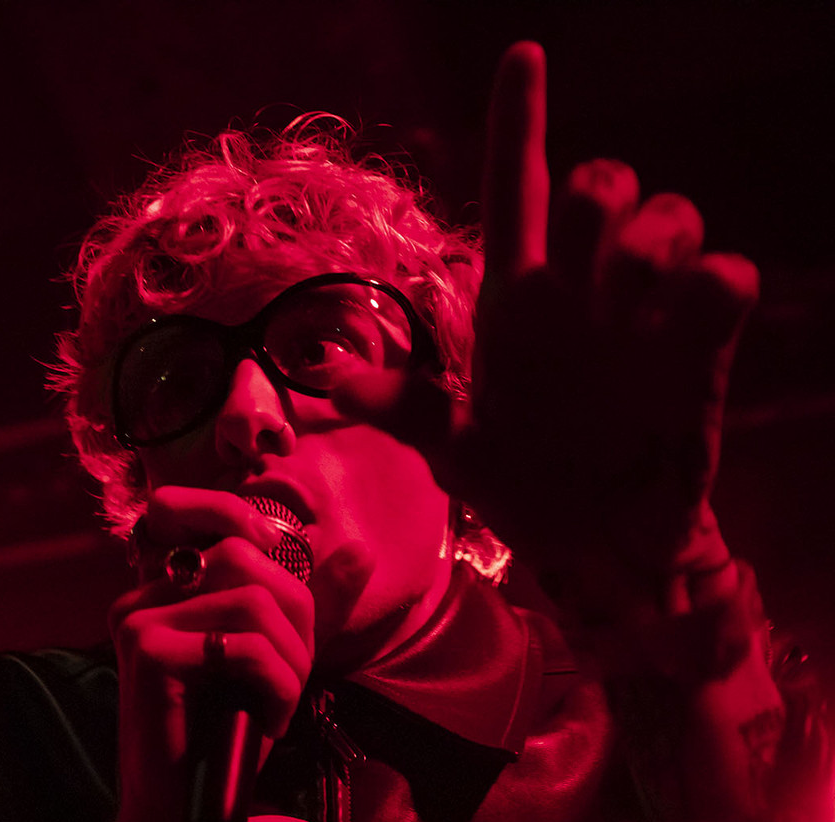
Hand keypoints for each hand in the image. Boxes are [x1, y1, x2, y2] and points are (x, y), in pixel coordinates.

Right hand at [93, 486, 314, 821]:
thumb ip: (309, 606)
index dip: (257, 527)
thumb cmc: (223, 741)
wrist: (177, 817)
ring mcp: (138, 621)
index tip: (287, 598)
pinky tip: (269, 723)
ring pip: (253, 602)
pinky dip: (279, 687)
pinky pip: (246, 646)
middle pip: (245, 557)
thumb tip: (360, 550)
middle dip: (295, 615)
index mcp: (160, 589)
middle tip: (294, 675)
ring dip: (291, 659)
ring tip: (282, 704)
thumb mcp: (273, 661)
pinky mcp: (149, 654)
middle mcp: (140, 596)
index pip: (213, 518)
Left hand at [334, 42, 758, 621]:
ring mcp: (645, 315)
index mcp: (515, 299)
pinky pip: (726, 279)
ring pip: (670, 213)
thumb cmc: (521, 482)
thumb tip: (315, 370)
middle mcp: (581, 291)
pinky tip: (687, 321)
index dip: (519, 120)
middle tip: (588, 271)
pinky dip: (713, 286)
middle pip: (600, 184)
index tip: (522, 55)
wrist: (593, 546)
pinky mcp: (700, 349)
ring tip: (624, 307)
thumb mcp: (446, 446)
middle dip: (599, 195)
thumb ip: (394, 402)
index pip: (516, 186)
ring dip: (649, 243)